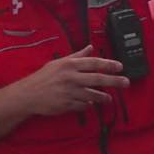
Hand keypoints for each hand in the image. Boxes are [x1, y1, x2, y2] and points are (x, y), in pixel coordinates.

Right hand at [14, 45, 129, 115]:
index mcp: (69, 65)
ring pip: (93, 94)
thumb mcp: (58, 63)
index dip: (109, 65)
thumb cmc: (43, 78)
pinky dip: (88, 104)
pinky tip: (90, 103)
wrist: (28, 95)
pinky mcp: (67, 105)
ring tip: (108, 98)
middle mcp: (71, 78)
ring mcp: (70, 92)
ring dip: (103, 97)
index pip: (94, 63)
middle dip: (114, 81)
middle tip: (125, 82)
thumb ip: (76, 56)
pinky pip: (83, 105)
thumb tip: (90, 47)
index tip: (120, 67)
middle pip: (98, 79)